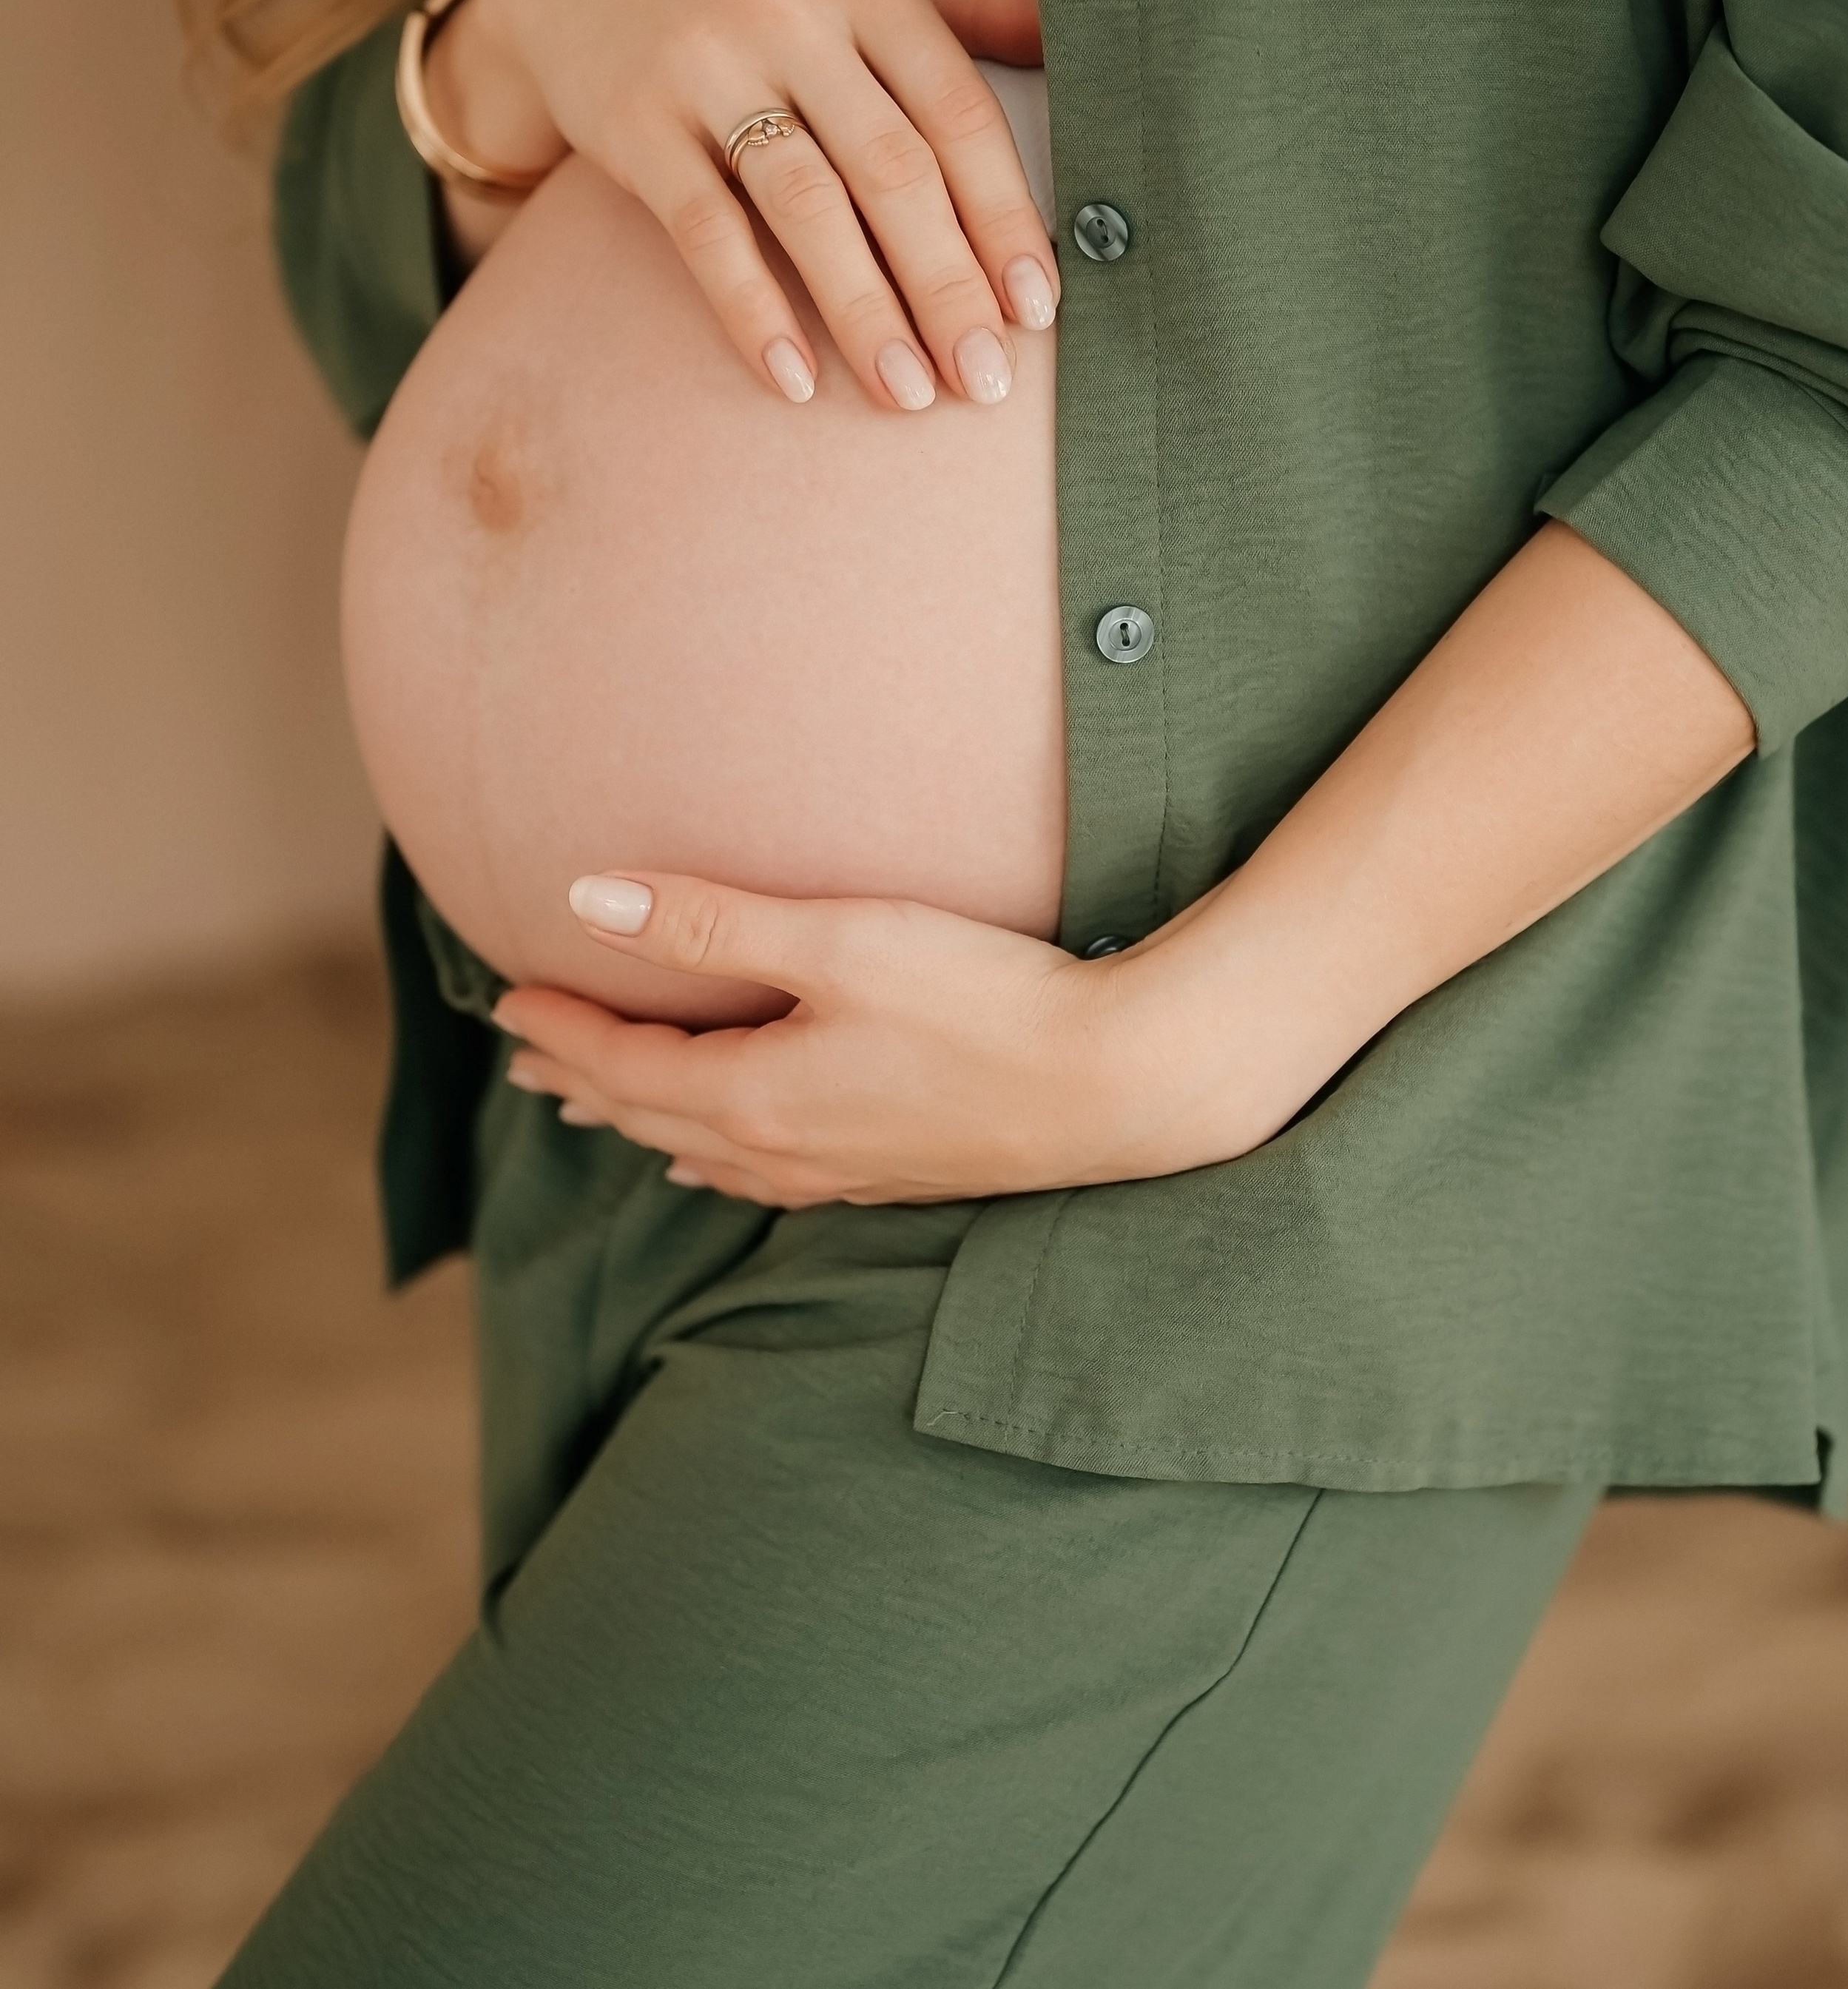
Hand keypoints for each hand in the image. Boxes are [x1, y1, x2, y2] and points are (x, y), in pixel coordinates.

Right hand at [426, 0, 1057, 411]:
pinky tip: (794, 379)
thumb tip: (1076, 39)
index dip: (1004, 217)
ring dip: (865, 313)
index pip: (956, 112)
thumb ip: (967, 9)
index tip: (1038, 310)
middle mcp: (788, 10)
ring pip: (806, 206)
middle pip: (892, 169)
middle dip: (948, 286)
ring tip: (909, 395)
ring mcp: (704, 63)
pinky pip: (704, 230)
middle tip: (987, 381)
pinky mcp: (633, 120)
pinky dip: (752, 310)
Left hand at [494, 871, 1287, 1207]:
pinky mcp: (891, 1171)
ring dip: (642, 1122)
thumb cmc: (981, 1000)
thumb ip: (709, 924)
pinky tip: (718, 1157)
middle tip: (527, 1053)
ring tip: (598, 1103)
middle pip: (650, 1116)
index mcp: (752, 1097)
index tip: (505, 996)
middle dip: (583, 1080)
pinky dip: (713, 1153)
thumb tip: (584, 903)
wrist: (1113, 1083)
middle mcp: (781, 1150)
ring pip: (704, 1151)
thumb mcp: (837, 941)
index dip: (560, 1028)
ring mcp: (839, 1171)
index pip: (623, 1066)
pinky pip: (764, 1172)